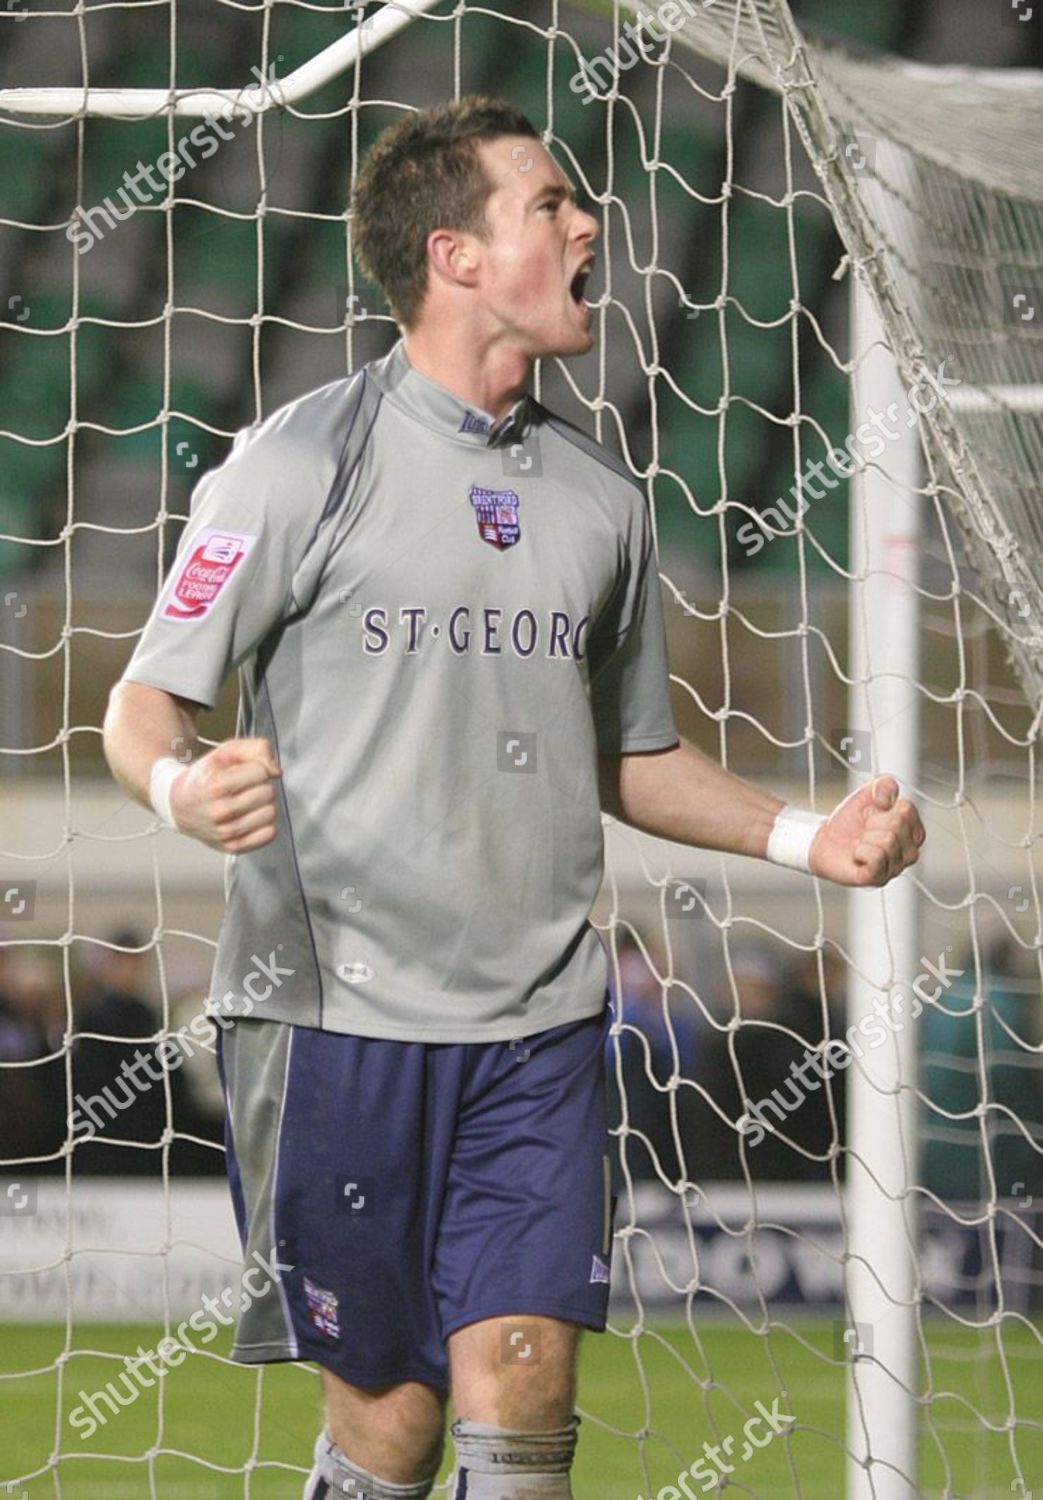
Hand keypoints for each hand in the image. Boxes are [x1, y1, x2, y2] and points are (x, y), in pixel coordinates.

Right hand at [168, 737, 280, 853]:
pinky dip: (265, 825)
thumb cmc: (205, 777)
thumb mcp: (225, 752)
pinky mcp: (233, 847)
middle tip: (246, 788)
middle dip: (261, 786)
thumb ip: (255, 749)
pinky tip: (251, 817)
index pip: (261, 772)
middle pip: (268, 793)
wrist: (179, 805)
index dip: (257, 769)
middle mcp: (219, 812)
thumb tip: (276, 771)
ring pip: (270, 814)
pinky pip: (269, 835)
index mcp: (215, 786)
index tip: (246, 772)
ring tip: (248, 802)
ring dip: (263, 805)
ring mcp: (226, 833)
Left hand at [809, 775, 924, 887]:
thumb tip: (889, 793)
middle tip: (864, 830)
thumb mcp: (866, 795)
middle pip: (897, 823)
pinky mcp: (878, 878)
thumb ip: (884, 785)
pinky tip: (857, 855)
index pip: (907, 809)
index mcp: (912, 831)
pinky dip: (861, 851)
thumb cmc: (849, 822)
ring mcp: (895, 867)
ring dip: (865, 837)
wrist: (824, 841)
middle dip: (873, 821)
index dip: (882, 806)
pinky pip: (877, 857)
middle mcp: (910, 852)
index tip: (873, 812)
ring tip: (860, 843)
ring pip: (888, 840)